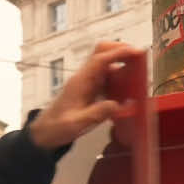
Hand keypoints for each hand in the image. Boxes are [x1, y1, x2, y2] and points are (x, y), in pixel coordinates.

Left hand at [28, 41, 143, 149]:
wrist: (44, 133)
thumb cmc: (56, 128)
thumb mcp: (77, 124)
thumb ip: (97, 114)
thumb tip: (118, 105)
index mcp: (80, 81)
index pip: (100, 59)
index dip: (119, 53)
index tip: (135, 52)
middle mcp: (84, 78)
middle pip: (102, 53)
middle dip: (121, 51)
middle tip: (139, 58)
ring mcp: (86, 82)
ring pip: (106, 64)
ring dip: (122, 65)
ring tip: (138, 74)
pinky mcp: (89, 90)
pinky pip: (106, 78)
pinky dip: (118, 79)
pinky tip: (126, 90)